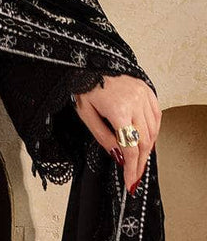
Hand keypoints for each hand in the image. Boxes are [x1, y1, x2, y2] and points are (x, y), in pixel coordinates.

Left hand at [73, 74, 161, 193]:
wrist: (89, 60)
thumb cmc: (84, 84)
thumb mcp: (86, 114)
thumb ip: (102, 137)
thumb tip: (118, 157)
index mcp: (118, 109)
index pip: (130, 147)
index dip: (131, 167)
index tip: (129, 181)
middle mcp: (135, 102)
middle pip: (144, 142)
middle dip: (140, 163)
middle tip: (135, 176)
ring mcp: (143, 95)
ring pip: (153, 130)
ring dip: (147, 148)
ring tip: (139, 161)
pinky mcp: (147, 89)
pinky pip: (156, 115)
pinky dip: (154, 130)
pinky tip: (147, 139)